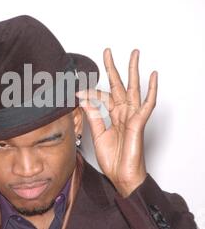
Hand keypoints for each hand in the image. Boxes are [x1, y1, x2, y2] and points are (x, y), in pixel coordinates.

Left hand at [76, 49, 157, 197]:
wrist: (122, 177)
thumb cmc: (113, 159)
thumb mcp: (98, 135)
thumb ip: (93, 117)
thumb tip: (84, 100)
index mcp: (113, 116)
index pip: (101, 97)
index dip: (89, 93)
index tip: (76, 91)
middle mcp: (123, 113)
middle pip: (118, 85)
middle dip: (113, 68)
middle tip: (107, 52)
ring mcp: (132, 116)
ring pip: (133, 89)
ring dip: (133, 71)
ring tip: (134, 54)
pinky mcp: (139, 123)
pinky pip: (147, 104)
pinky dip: (151, 90)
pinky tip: (153, 76)